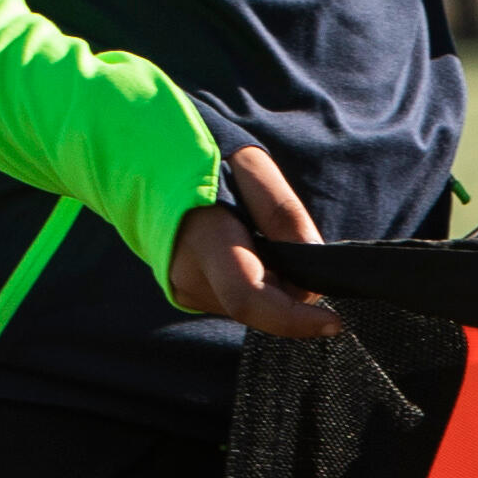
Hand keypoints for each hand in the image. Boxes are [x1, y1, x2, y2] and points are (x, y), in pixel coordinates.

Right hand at [168, 145, 342, 338]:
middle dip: (291, 289)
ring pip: (252, 304)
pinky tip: (247, 245)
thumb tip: (313, 254)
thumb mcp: (249, 164)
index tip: (333, 323)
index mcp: (203, 240)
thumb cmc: (200, 154)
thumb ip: (281, 211)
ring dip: (274, 282)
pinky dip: (257, 279)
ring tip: (260, 233)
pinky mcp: (185, 291)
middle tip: (293, 243)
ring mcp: (183, 287)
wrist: (145, 160)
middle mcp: (188, 275)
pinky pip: (237, 297)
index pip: (250, 298)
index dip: (294, 318)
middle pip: (259, 306)